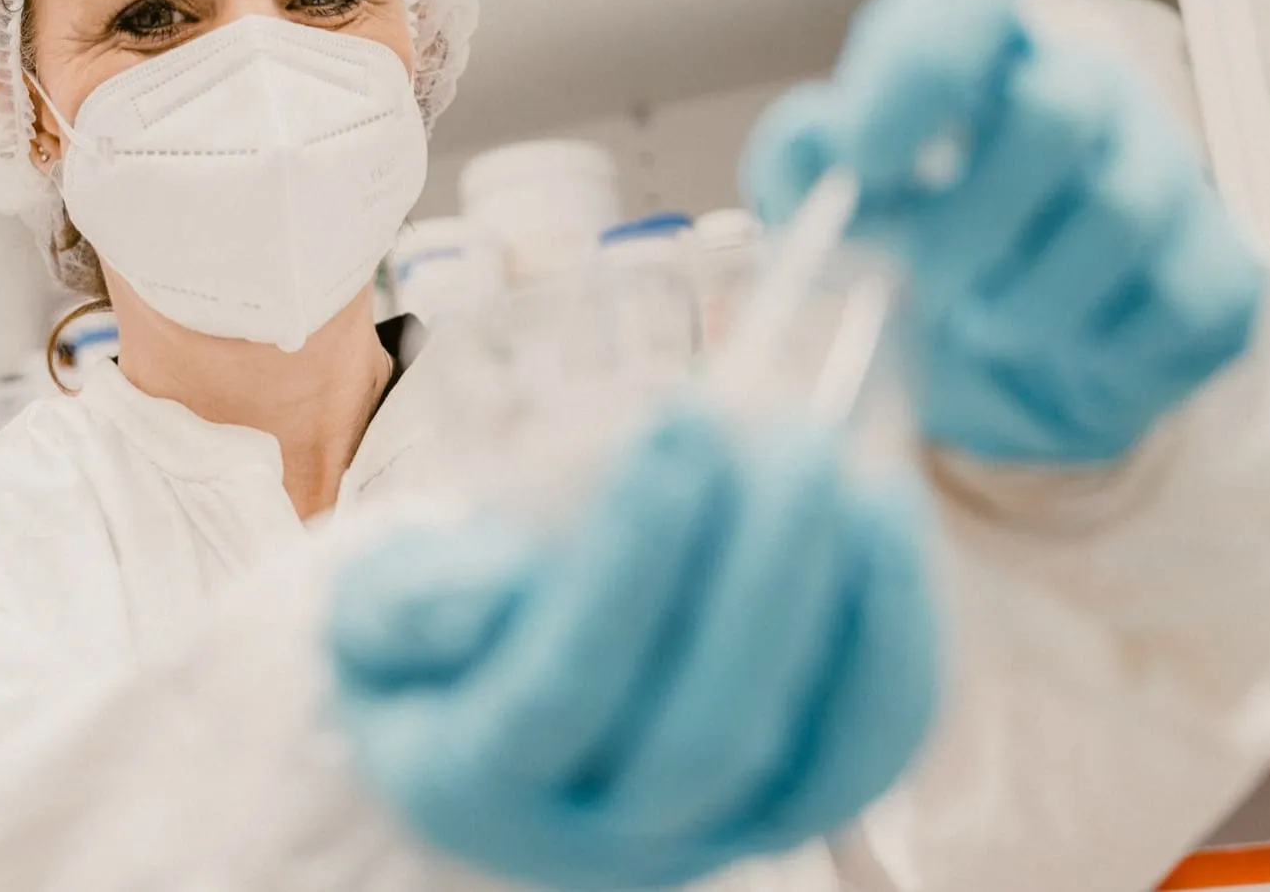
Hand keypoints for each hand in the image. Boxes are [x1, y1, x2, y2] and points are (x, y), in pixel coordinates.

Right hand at [330, 400, 937, 890]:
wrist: (486, 740)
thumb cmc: (426, 648)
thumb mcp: (369, 611)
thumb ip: (410, 600)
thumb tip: (508, 583)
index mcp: (475, 779)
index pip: (562, 691)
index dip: (628, 565)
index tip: (675, 429)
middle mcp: (596, 839)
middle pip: (705, 733)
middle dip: (760, 573)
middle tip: (784, 436)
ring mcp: (707, 837)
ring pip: (810, 757)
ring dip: (847, 603)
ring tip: (841, 466)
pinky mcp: (790, 810)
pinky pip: (870, 747)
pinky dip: (899, 637)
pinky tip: (883, 513)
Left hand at [743, 0, 1264, 463]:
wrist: (991, 374)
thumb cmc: (906, 257)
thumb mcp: (825, 212)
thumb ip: (803, 164)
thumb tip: (821, 138)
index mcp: (975, 63)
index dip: (918, 64)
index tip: (863, 162)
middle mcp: (1081, 93)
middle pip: (1058, 109)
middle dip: (970, 221)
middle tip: (920, 284)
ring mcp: (1165, 172)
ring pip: (1121, 211)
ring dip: (1027, 298)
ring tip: (980, 328)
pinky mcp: (1218, 267)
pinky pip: (1180, 299)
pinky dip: (1103, 348)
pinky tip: (1064, 354)